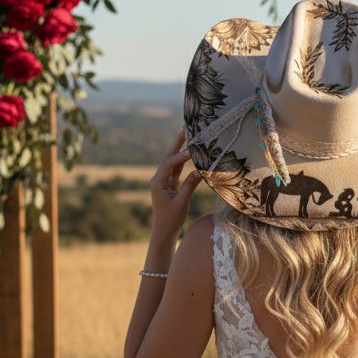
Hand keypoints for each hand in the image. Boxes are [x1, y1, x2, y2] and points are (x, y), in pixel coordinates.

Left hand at [149, 128, 202, 245]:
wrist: (164, 230)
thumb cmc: (171, 219)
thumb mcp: (181, 203)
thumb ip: (190, 186)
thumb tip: (199, 171)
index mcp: (158, 182)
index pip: (169, 164)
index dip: (179, 156)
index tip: (191, 152)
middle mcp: (159, 178)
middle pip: (169, 157)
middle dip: (177, 143)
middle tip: (185, 127)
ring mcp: (164, 180)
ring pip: (173, 161)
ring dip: (180, 148)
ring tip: (188, 134)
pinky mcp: (170, 183)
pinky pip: (177, 169)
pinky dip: (184, 160)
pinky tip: (190, 151)